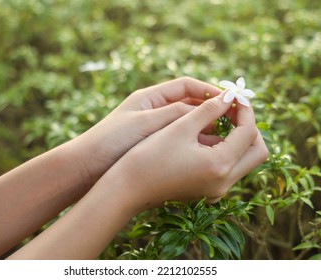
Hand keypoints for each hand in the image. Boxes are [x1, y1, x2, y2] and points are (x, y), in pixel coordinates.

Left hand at [72, 77, 222, 192]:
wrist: (86, 168)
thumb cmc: (111, 141)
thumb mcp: (145, 123)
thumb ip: (175, 113)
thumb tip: (208, 106)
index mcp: (150, 98)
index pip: (186, 86)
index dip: (209, 89)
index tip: (229, 99)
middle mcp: (155, 112)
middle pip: (190, 105)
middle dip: (212, 110)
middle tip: (234, 118)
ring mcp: (156, 131)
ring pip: (188, 125)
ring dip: (207, 129)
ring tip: (227, 137)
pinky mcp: (156, 149)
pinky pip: (182, 143)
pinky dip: (196, 145)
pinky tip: (210, 152)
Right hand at [103, 92, 267, 211]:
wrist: (126, 189)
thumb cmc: (148, 156)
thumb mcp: (179, 127)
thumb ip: (208, 109)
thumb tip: (230, 96)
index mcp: (219, 166)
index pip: (249, 132)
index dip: (245, 109)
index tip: (234, 94)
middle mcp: (224, 182)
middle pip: (257, 151)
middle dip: (249, 125)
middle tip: (232, 108)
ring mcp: (216, 190)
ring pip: (245, 160)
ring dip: (239, 137)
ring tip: (220, 117)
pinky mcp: (207, 191)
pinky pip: (230, 167)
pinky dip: (227, 148)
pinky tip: (208, 134)